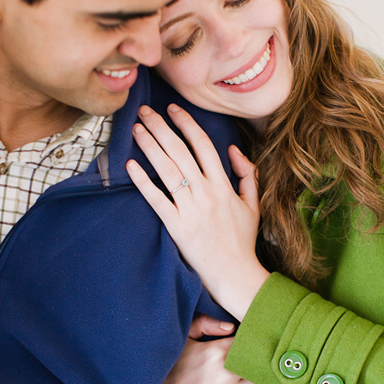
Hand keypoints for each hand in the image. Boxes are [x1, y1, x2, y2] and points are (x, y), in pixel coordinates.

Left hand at [126, 104, 269, 319]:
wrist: (235, 274)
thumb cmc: (242, 240)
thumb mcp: (253, 204)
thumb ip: (247, 175)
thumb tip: (233, 150)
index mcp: (224, 186)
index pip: (203, 145)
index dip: (187, 124)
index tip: (173, 109)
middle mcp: (206, 194)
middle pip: (180, 152)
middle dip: (161, 127)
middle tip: (144, 111)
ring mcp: (190, 210)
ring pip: (167, 170)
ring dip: (150, 146)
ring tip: (136, 129)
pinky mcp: (176, 226)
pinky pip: (156, 200)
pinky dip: (143, 182)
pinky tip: (130, 166)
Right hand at [153, 314, 266, 383]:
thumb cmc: (174, 366)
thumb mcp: (184, 338)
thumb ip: (205, 323)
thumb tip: (231, 326)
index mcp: (214, 351)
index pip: (247, 342)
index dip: (250, 340)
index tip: (250, 339)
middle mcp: (224, 373)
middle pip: (258, 362)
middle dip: (259, 357)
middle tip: (259, 354)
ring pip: (260, 381)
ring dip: (260, 374)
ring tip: (254, 370)